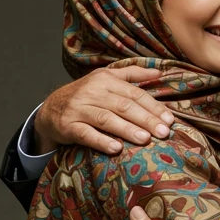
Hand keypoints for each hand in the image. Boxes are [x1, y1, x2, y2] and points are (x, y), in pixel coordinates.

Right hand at [34, 66, 175, 154]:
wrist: (50, 109)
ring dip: (127, 129)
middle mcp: (93, 92)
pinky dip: (101, 141)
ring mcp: (79, 109)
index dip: (153, 106)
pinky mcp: (68, 126)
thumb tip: (159, 71)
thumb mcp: (105, 78)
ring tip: (145, 140)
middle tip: (163, 132)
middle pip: (124, 106)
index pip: (134, 93)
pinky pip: (86, 134)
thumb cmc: (85, 94)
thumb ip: (132, 74)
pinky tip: (116, 148)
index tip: (169, 120)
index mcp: (106, 80)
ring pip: (107, 119)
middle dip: (146, 119)